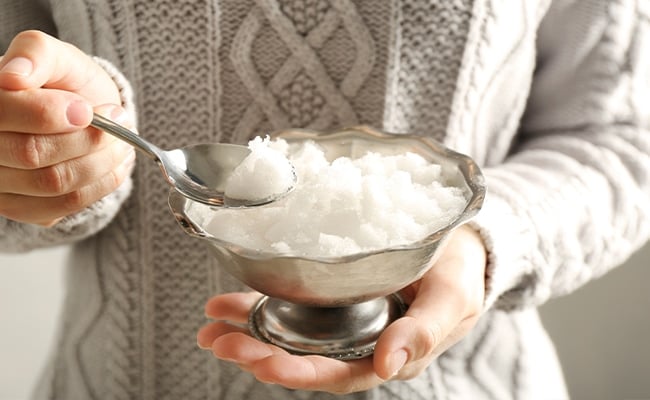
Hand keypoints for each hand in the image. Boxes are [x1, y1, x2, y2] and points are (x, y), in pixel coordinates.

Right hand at [0, 30, 134, 225]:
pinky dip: (100, 183)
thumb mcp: (56, 56)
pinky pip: (65, 204)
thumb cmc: (64, 82)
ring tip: (120, 141)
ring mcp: (0, 183)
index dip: (51, 114)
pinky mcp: (24, 207)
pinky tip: (112, 163)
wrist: (83, 113)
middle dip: (85, 138)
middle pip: (32, 153)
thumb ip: (36, 54)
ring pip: (53, 183)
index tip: (86, 109)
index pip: (5, 115)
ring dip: (100, 161)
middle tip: (118, 119)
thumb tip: (14, 76)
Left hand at [197, 224, 486, 393]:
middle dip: (258, 352)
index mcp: (389, 353)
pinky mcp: (331, 294)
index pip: (338, 374)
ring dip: (247, 332)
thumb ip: (424, 333)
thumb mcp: (452, 299)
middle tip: (219, 341)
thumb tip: (389, 364)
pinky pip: (291, 304)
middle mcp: (359, 341)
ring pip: (290, 334)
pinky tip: (227, 301)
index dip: (299, 372)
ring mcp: (342, 319)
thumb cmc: (461, 270)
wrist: (460, 239)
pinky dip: (257, 304)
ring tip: (209, 325)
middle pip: (303, 357)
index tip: (262, 362)